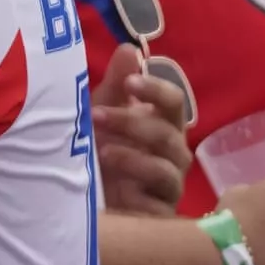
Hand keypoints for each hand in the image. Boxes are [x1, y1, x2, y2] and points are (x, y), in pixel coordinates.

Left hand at [92, 53, 196, 219]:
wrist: (90, 200)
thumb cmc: (103, 148)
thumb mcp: (103, 112)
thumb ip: (117, 83)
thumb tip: (128, 49)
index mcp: (164, 124)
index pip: (174, 101)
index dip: (156, 89)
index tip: (130, 81)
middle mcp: (173, 153)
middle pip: (167, 133)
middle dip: (131, 123)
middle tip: (96, 115)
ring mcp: (170, 185)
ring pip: (164, 169)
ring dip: (133, 159)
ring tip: (102, 153)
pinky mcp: (161, 215)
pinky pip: (158, 206)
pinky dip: (139, 197)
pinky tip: (119, 190)